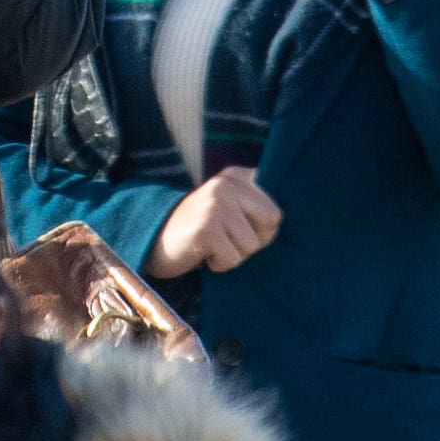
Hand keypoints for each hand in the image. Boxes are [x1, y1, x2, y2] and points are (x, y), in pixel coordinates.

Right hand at [151, 171, 282, 277]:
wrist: (153, 239)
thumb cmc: (199, 229)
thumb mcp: (228, 207)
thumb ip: (256, 206)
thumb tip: (287, 219)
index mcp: (237, 176)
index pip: (275, 212)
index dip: (262, 231)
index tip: (238, 230)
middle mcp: (226, 185)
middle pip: (269, 227)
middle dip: (252, 243)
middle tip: (226, 240)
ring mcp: (215, 205)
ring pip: (251, 246)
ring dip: (233, 255)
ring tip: (211, 245)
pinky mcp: (206, 228)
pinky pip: (232, 259)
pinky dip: (219, 265)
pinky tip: (203, 253)